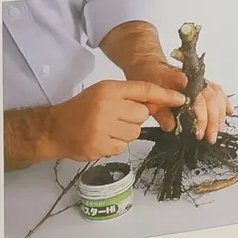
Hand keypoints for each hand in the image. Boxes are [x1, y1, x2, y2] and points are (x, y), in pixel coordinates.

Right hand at [9, 79, 187, 166]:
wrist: (55, 127)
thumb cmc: (82, 108)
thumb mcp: (104, 93)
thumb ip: (128, 97)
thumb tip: (157, 105)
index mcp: (109, 90)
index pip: (144, 90)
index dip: (164, 95)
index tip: (182, 99)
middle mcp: (107, 107)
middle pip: (141, 115)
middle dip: (134, 118)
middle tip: (117, 118)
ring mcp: (103, 128)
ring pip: (134, 133)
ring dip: (125, 132)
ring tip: (107, 128)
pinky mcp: (100, 146)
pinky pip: (122, 147)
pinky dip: (115, 144)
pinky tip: (102, 138)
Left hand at [95, 25, 230, 139]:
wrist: (147, 63)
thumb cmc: (147, 78)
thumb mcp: (149, 98)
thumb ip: (161, 113)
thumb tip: (172, 127)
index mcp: (182, 81)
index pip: (198, 101)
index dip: (201, 119)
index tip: (198, 133)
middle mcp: (194, 79)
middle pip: (211, 100)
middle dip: (213, 121)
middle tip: (210, 137)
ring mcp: (199, 80)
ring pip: (217, 96)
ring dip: (219, 115)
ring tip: (217, 130)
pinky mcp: (201, 82)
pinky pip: (217, 91)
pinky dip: (224, 101)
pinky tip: (227, 111)